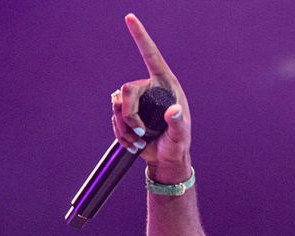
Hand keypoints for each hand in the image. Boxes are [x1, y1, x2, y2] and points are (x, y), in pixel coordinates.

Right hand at [111, 14, 191, 181]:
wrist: (166, 159)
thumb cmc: (178, 145)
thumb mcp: (181, 137)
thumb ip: (178, 125)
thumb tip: (174, 111)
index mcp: (166, 84)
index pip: (150, 56)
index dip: (140, 37)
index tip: (129, 18)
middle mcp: (149, 88)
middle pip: (126, 90)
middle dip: (128, 114)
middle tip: (140, 132)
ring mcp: (137, 100)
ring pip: (116, 105)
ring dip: (124, 127)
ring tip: (140, 141)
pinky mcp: (126, 113)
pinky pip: (113, 118)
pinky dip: (121, 134)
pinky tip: (134, 144)